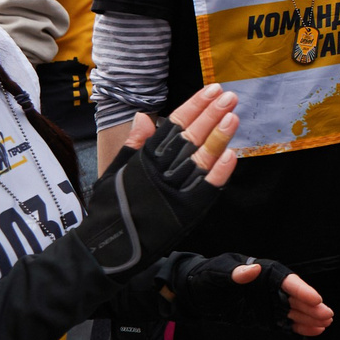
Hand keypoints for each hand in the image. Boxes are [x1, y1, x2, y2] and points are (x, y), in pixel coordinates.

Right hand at [74, 88, 239, 273]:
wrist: (105, 248)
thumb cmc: (110, 208)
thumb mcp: (115, 172)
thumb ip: (132, 145)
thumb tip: (143, 116)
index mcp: (144, 160)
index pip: (173, 126)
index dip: (194, 107)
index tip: (211, 90)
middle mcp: (160, 173)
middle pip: (189, 138)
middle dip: (210, 115)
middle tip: (229, 96)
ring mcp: (173, 193)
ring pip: (200, 160)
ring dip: (218, 137)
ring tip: (233, 115)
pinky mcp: (185, 214)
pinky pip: (205, 190)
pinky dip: (218, 173)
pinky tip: (232, 154)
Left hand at [162, 256, 333, 336]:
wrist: (192, 292)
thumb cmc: (205, 277)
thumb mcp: (216, 273)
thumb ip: (235, 272)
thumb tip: (253, 269)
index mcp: (262, 272)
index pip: (286, 281)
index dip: (303, 290)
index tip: (316, 299)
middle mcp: (268, 287)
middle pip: (295, 297)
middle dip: (311, 306)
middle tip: (327, 315)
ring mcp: (267, 303)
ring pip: (293, 311)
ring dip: (309, 317)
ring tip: (325, 324)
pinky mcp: (262, 317)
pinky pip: (284, 323)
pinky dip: (298, 327)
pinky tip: (313, 331)